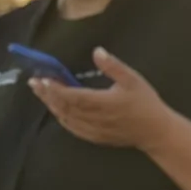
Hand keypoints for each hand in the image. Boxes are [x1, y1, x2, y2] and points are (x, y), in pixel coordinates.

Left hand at [29, 47, 175, 150]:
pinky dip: (62, 118)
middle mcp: (94, 118)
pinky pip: (73, 129)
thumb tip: (97, 51)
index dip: (54, 88)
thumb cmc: (145, 104)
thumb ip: (113, 66)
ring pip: (66, 119)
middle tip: (34, 83)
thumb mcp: (133, 79)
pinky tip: (57, 111)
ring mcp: (93, 130)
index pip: (71, 95)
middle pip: (64, 107)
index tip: (41, 78)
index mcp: (103, 102)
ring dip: (52, 106)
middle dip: (47, 95)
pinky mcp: (95, 138)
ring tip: (42, 94)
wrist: (156, 133)